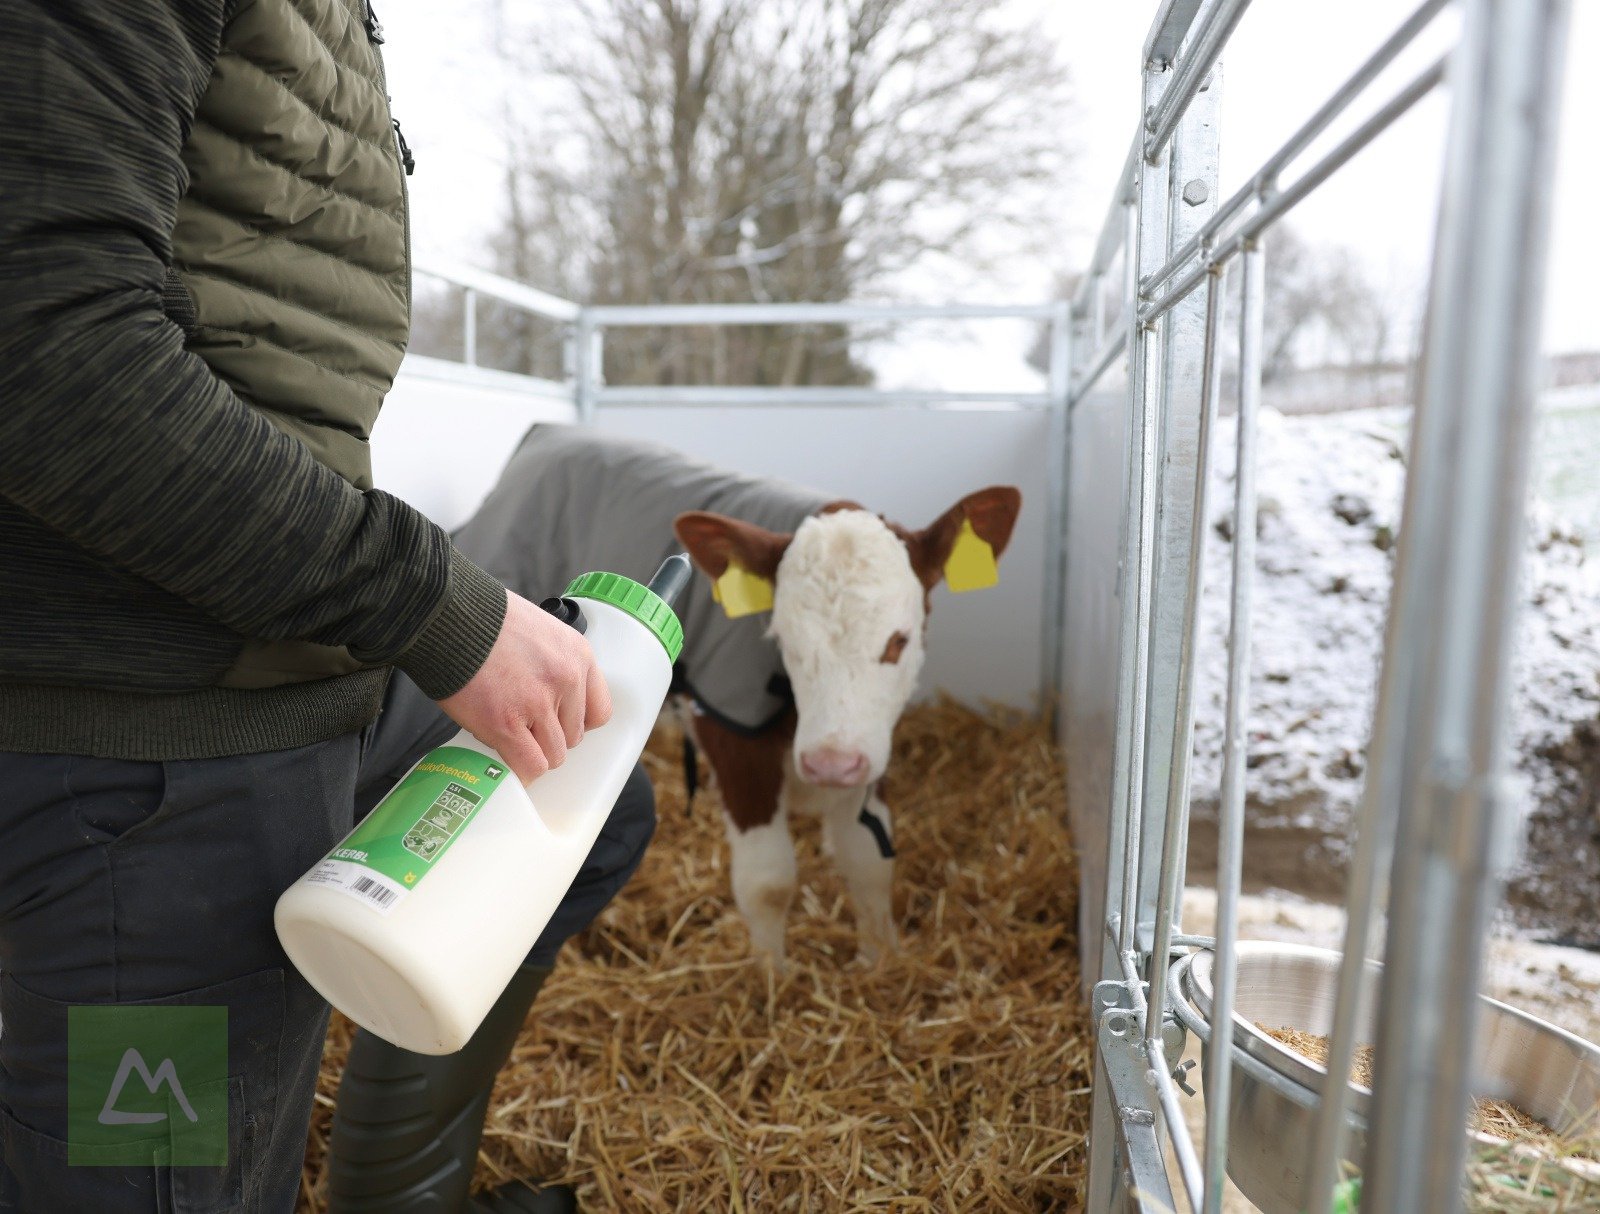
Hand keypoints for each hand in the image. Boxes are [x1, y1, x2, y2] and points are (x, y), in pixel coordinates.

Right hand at [437, 590, 612, 783]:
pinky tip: (506, 758)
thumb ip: (555, 663)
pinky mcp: (507, 724)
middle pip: (573, 737)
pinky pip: (530, 766)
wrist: (448, 617)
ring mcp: (538, 704)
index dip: (575, 722)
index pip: (599, 711)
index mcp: (578, 656)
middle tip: (520, 723)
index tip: (556, 722)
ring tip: (507, 734)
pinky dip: (519, 770)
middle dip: (547, 736)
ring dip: (530, 752)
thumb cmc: (485, 621)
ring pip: (553, 755)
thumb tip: (555, 699)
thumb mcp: (540, 630)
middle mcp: (566, 680)